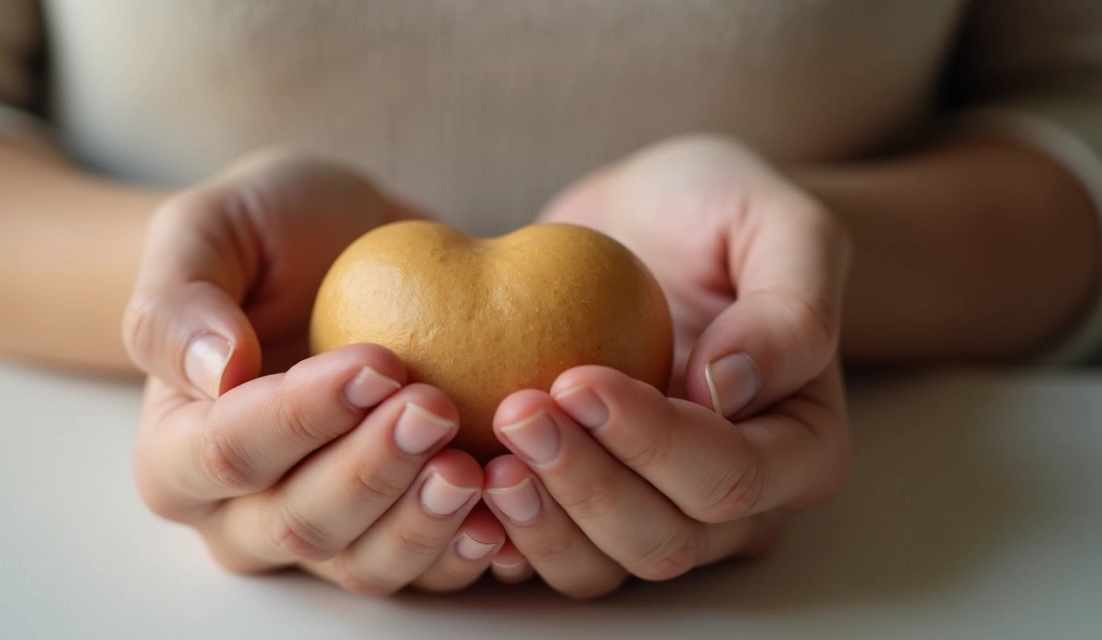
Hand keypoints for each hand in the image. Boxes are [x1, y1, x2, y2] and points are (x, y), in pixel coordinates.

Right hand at [122, 152, 513, 594]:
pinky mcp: (388, 532)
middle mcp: (239, 510)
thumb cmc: (268, 233)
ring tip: (475, 468)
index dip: (302, 417)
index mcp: (177, 447)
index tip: (377, 363)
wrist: (346, 245)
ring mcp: (319, 531)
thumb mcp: (208, 229)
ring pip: (362, 561)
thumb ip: (178, 301)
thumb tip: (216, 372)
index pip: (229, 452)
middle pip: (299, 523)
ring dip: (421, 523)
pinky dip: (465, 549)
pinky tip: (505, 512)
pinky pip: (423, 568)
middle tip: (436, 409)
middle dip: (373, 472)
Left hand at [481, 136, 852, 597]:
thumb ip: (790, 306)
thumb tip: (729, 389)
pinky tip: (461, 486)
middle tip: (517, 413)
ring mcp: (658, 511)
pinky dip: (503, 535)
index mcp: (801, 445)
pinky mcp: (588, 506)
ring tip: (484, 460)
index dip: (654, 443)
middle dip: (586, 487)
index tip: (578, 380)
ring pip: (604, 566)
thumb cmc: (716, 212)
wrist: (643, 220)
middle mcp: (738, 501)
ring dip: (540, 523)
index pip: (731, 476)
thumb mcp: (777, 222)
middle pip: (666, 540)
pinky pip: (548, 551)